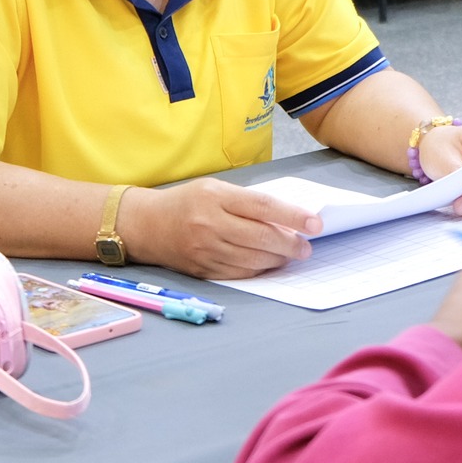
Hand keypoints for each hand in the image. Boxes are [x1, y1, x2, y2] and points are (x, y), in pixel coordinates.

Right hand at [117, 179, 323, 280]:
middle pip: (261, 238)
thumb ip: (247, 202)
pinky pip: (239, 273)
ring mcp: (205, 249)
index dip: (293, 217)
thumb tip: (287, 219)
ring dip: (278, 260)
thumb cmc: (187, 202)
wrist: (146, 225)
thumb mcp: (215, 189)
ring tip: (291, 255)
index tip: (315, 224)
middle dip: (291, 244)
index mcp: (215, 197)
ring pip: (253, 260)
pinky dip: (259, 270)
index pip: (263, 208)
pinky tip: (269, 264)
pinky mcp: (203, 270)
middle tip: (306, 247)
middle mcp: (209, 224)